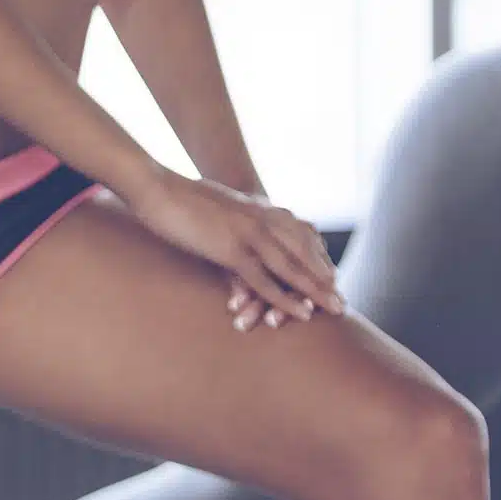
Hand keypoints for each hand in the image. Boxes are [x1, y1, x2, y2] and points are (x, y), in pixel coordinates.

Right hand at [129, 174, 341, 331]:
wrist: (159, 187)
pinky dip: (284, 297)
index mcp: (262, 209)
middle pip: (304, 253)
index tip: (331, 278)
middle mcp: (265, 220)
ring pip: (293, 267)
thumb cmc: (181, 196)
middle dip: (324, 279)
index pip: (301, 235)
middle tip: (341, 302)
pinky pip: (265, 279)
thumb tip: (234, 222)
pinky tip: (299, 312)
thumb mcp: (219, 204)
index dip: (317, 259)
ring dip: (315, 291)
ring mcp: (251, 235)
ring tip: (334, 310)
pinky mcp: (233, 250)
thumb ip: (235, 214)